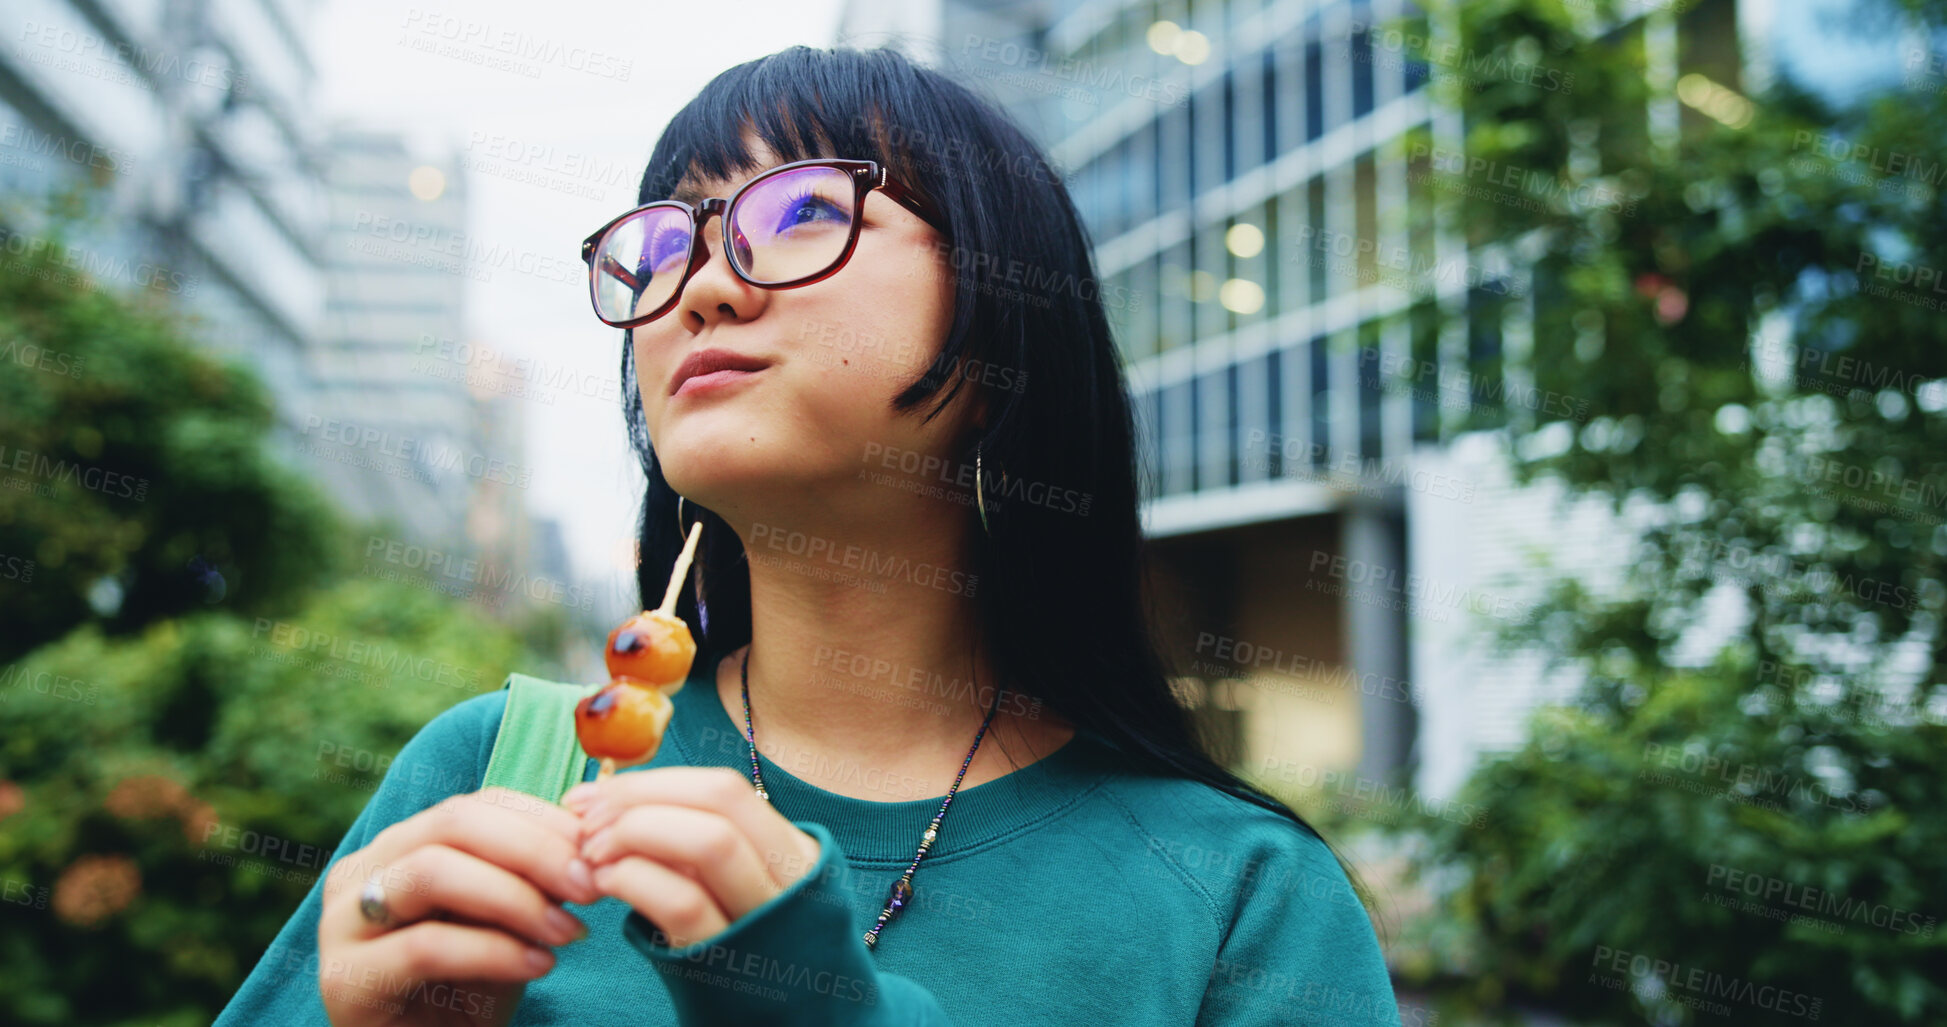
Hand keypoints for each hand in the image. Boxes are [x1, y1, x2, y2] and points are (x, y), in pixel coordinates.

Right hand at [316, 787, 601, 1026]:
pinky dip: (493, 951)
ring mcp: (342, 922)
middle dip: (536, 850)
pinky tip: (540, 966)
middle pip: (454, 823)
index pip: (477, 804)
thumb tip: (592, 829)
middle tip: (591, 886)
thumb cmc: (473, 991)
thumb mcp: (509, 922)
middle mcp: (361, 871)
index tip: (598, 849)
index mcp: (401, 845)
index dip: (543, 819)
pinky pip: (425, 945)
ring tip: (569, 932)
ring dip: (516, 897)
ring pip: (432, 871)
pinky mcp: (343, 979)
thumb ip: (532, 875)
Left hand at [564, 767, 822, 949]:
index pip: (724, 788)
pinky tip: (606, 884)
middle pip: (720, 800)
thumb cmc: (734, 953)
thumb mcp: (734, 892)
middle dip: (640, 798)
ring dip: (636, 832)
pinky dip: (635, 879)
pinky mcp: (731, 963)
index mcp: (792, 852)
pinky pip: (683, 903)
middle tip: (585, 819)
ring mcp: (766, 920)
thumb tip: (608, 801)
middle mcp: (791, 877)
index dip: (651, 782)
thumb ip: (695, 849)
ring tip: (591, 852)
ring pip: (709, 842)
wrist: (781, 1026)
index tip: (594, 794)